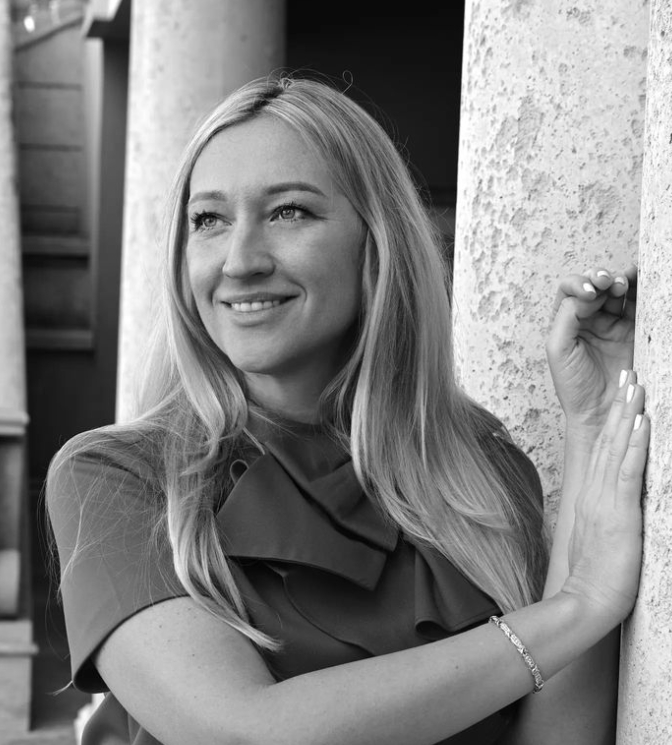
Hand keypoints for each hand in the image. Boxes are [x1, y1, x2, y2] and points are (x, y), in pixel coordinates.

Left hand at [546, 264, 636, 430]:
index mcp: (565, 321)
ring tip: (621, 283)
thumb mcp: (558, 349)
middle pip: (594, 285)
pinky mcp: (633, 331)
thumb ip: (566, 317)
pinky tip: (638, 281)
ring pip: (616, 291)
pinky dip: (638, 290)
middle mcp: (588, 319)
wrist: (600, 412)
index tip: (589, 293)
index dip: (579, 283)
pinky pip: (637, 305)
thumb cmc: (574, 386)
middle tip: (606, 284)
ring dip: (619, 281)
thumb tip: (584, 294)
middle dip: (599, 278)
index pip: (569, 290)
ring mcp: (612, 324)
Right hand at [561, 370, 648, 625]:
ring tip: (634, 384)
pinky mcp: (618, 511)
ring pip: (616, 447)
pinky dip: (634, 443)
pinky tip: (641, 421)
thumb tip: (615, 506)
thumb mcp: (598, 540)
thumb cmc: (594, 578)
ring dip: (627, 413)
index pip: (602, 451)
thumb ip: (605, 517)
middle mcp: (595, 491)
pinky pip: (627, 471)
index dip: (612, 422)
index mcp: (591, 497)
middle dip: (619, 405)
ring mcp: (604, 499)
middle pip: (607, 440)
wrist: (585, 600)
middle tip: (627, 373)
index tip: (620, 397)